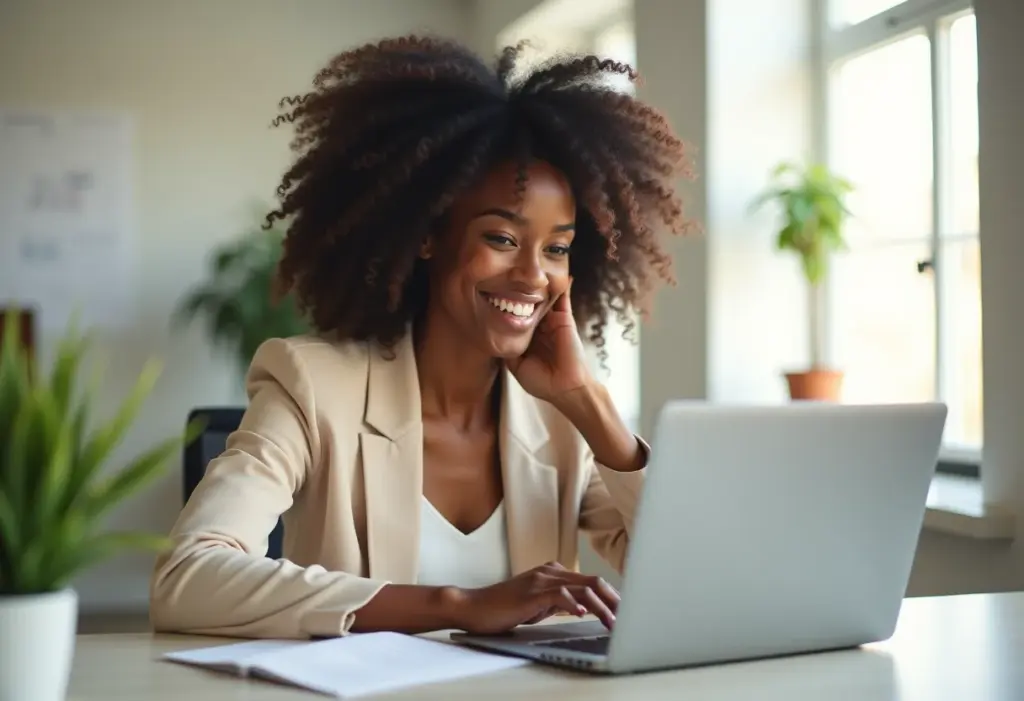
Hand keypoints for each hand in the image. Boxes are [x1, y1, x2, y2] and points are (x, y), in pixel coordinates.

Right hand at [452, 561, 619, 634]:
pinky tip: (583, 614)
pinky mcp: (531, 593)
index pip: (590, 581)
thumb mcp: (537, 604)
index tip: (625, 611)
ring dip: (601, 607)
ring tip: (612, 623)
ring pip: (581, 589)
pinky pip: (559, 595)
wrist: (474, 607)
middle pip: (592, 581)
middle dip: (614, 600)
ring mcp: (540, 580)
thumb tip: (583, 607)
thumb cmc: (503, 609)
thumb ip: (558, 602)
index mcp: (553, 573)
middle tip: (629, 617)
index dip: (611, 595)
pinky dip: (574, 604)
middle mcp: (550, 572)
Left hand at [505, 279, 592, 403]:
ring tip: (525, 267)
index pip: (515, 317)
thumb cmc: (541, 381)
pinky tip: (552, 270)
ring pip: (543, 299)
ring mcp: (552, 321)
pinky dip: (560, 285)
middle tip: (504, 274)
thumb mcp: (516, 366)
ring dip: (536, 285)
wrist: (566, 388)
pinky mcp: (564, 318)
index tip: (491, 291)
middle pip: (527, 304)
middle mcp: (540, 327)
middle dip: (518, 291)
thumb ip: (507, 349)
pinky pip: (562, 298)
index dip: (505, 306)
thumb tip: (493, 333)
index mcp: (528, 338)